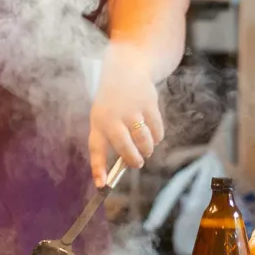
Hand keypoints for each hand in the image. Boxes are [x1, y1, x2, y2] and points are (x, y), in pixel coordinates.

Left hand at [88, 44, 164, 185]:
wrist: (126, 68)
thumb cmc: (112, 100)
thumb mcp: (103, 115)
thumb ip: (110, 137)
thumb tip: (122, 166)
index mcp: (98, 121)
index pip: (96, 148)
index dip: (98, 168)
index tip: (102, 185)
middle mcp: (113, 116)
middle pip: (125, 148)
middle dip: (133, 161)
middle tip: (137, 164)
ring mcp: (132, 109)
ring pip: (144, 141)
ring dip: (147, 150)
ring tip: (146, 149)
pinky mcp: (149, 103)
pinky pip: (157, 130)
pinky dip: (157, 137)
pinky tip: (154, 135)